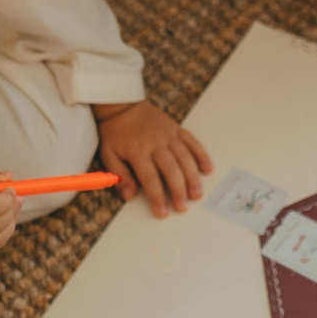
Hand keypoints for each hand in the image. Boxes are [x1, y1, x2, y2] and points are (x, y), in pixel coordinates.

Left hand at [94, 101, 213, 217]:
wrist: (123, 105)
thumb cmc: (115, 132)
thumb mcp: (109, 154)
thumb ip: (120, 175)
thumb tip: (130, 195)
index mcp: (137, 151)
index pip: (149, 178)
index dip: (157, 197)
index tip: (163, 212)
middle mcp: (155, 144)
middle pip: (170, 169)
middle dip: (178, 190)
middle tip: (183, 207)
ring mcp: (168, 136)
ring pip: (185, 157)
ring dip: (192, 177)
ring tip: (196, 193)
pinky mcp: (177, 129)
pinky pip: (192, 142)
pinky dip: (202, 155)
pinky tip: (208, 169)